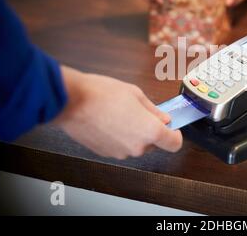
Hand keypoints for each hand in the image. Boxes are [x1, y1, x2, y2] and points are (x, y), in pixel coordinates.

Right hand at [54, 66, 181, 159]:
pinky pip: (120, 146)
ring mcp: (120, 152)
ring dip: (134, 133)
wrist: (71, 102)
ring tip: (120, 113)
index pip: (174, 144)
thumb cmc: (102, 94)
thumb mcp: (135, 94)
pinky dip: (119, 137)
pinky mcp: (106, 153)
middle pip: (154, 144)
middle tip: (140, 112)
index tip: (172, 127)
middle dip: (151, 130)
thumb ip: (153, 110)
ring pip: (136, 145)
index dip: (175, 135)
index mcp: (150, 131)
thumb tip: (163, 119)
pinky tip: (109, 121)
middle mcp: (137, 147)